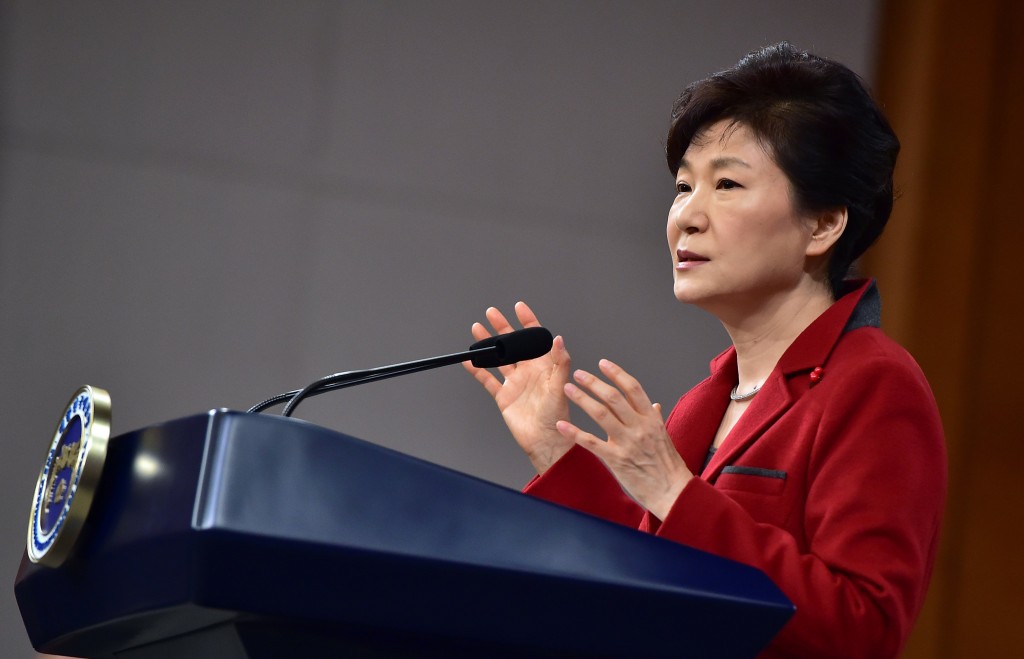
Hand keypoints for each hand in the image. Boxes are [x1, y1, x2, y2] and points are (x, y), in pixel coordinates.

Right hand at [462, 301, 573, 473]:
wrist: (545, 441)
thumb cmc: (558, 417)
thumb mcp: (560, 387)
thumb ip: (560, 362)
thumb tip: (558, 338)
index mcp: (543, 366)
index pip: (535, 338)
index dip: (528, 321)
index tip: (520, 307)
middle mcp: (528, 371)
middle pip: (513, 344)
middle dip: (502, 327)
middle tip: (492, 312)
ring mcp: (515, 383)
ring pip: (498, 358)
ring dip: (488, 344)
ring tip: (477, 328)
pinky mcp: (504, 396)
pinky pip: (488, 379)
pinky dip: (477, 370)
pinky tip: (469, 360)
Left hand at [556, 359, 692, 519]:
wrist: (672, 492)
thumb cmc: (668, 466)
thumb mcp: (665, 437)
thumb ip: (656, 419)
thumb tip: (654, 405)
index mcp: (651, 419)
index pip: (633, 388)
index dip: (616, 373)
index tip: (602, 363)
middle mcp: (639, 427)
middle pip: (613, 397)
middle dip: (594, 382)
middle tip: (579, 374)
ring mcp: (627, 442)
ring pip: (600, 414)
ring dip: (582, 398)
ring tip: (568, 389)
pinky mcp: (616, 459)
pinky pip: (591, 442)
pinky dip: (574, 432)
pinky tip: (562, 424)